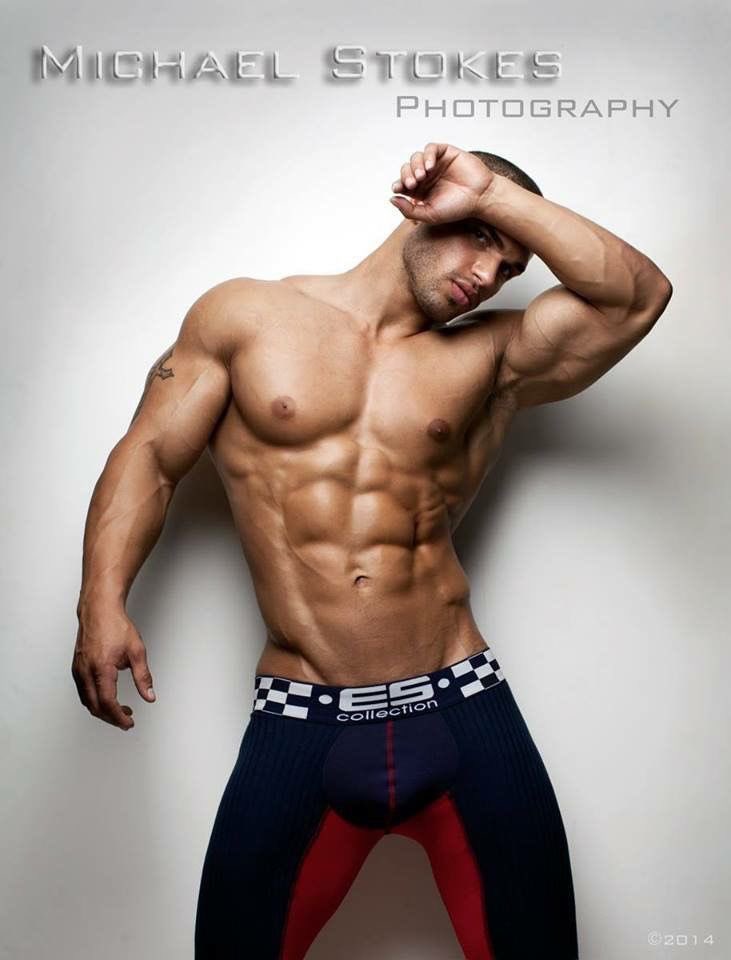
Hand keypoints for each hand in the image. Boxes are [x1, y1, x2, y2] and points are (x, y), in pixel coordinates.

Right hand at [72, 605, 155, 730]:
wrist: (99, 610)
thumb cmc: (116, 626)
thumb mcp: (137, 652)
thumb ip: (143, 677)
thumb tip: (149, 696)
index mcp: (102, 669)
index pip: (108, 703)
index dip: (118, 717)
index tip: (128, 723)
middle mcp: (86, 672)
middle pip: (95, 707)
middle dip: (111, 717)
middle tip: (126, 719)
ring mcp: (79, 670)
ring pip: (87, 701)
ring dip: (102, 710)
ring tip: (119, 709)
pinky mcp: (76, 667)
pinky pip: (83, 691)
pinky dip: (94, 700)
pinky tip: (106, 697)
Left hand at [389, 143, 494, 224]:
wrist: (480, 198)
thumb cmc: (457, 208)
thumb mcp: (430, 214)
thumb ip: (409, 210)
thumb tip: (391, 199)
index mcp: (420, 191)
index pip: (402, 183)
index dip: (398, 184)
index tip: (399, 188)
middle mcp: (426, 176)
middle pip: (407, 168)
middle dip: (406, 175)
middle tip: (413, 183)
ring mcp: (436, 164)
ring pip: (416, 157)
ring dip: (415, 165)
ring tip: (423, 176)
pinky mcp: (446, 153)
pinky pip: (431, 148)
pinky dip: (428, 155)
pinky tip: (431, 166)